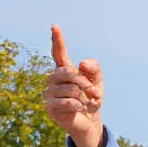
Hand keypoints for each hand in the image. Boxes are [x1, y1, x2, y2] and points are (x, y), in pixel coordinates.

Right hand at [44, 25, 105, 146]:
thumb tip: (81, 63)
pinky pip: (67, 102)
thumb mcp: (98, 81)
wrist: (90, 120)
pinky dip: (78, 106)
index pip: (59, 52)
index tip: (55, 26)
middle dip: (85, 83)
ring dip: (84, 97)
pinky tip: (78, 109)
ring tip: (86, 103)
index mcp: (64, 69)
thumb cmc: (91, 98)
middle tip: (95, 93)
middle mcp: (53, 79)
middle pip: (68, 73)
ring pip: (70, 89)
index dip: (57, 39)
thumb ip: (93, 68)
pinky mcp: (50, 107)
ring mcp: (49, 92)